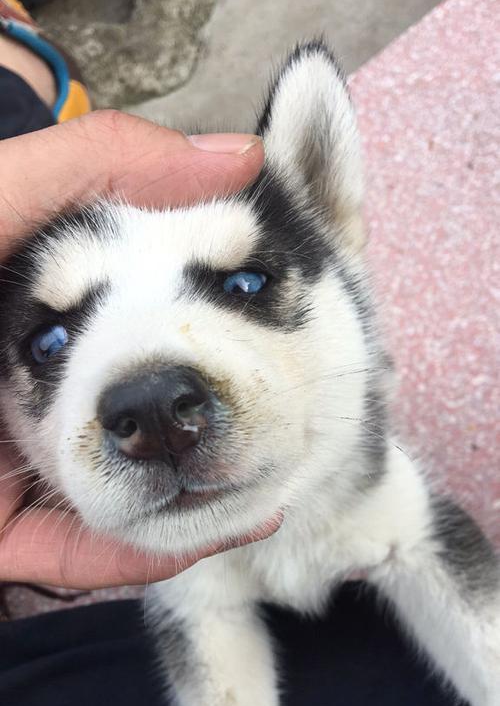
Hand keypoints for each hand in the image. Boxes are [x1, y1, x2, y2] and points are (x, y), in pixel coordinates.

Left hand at [0, 110, 275, 588]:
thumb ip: (93, 169)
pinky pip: (80, 551)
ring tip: (273, 479)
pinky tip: (212, 531)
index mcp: (33, 308)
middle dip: (215, 407)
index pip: (142, 301)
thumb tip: (235, 154)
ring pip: (121, 487)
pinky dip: (147, 550)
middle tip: (288, 399)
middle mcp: (30, 382)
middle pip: (138, 403)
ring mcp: (12, 462)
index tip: (272, 295)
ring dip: (199, 493)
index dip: (214, 297)